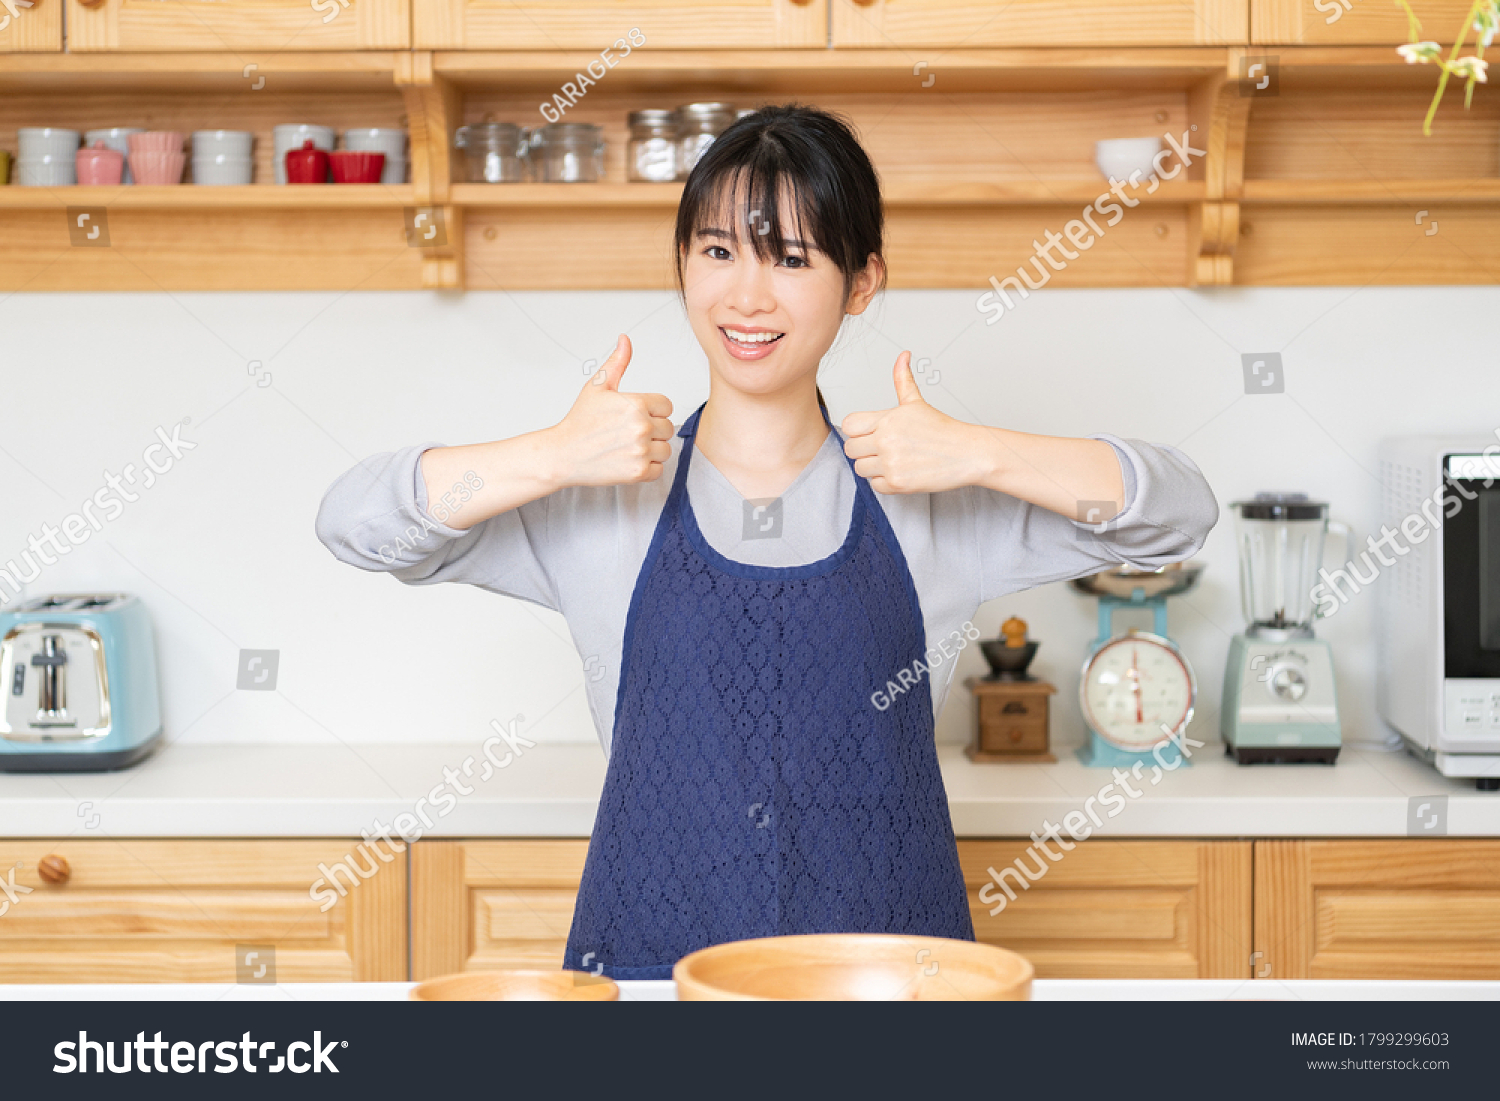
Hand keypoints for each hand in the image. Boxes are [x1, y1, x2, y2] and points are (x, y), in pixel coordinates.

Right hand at [548, 335, 674, 486]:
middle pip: (668, 428)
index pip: (667, 406)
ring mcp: (641, 450)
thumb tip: (625, 340)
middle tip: (628, 433)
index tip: (635, 416)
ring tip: (628, 446)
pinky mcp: (638, 472)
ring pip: (665, 449)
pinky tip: (629, 460)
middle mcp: (641, 427)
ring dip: (651, 450)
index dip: (653, 411)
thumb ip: (617, 363)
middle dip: (652, 430)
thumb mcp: (597, 387)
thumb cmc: (579, 422)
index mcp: (636, 404)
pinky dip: (647, 468)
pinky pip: (659, 470)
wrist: (563, 454)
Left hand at [840, 352, 987, 493]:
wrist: (967, 454)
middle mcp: (886, 440)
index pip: (848, 425)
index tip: (869, 433)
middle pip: (850, 449)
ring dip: (873, 467)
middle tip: (883, 449)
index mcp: (888, 419)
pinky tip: (901, 471)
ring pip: (860, 468)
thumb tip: (903, 356)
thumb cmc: (943, 431)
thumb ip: (903, 380)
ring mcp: (891, 463)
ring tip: (894, 460)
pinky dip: (886, 482)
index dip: (856, 430)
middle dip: (864, 450)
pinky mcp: (897, 483)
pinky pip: (875, 486)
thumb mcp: (917, 403)